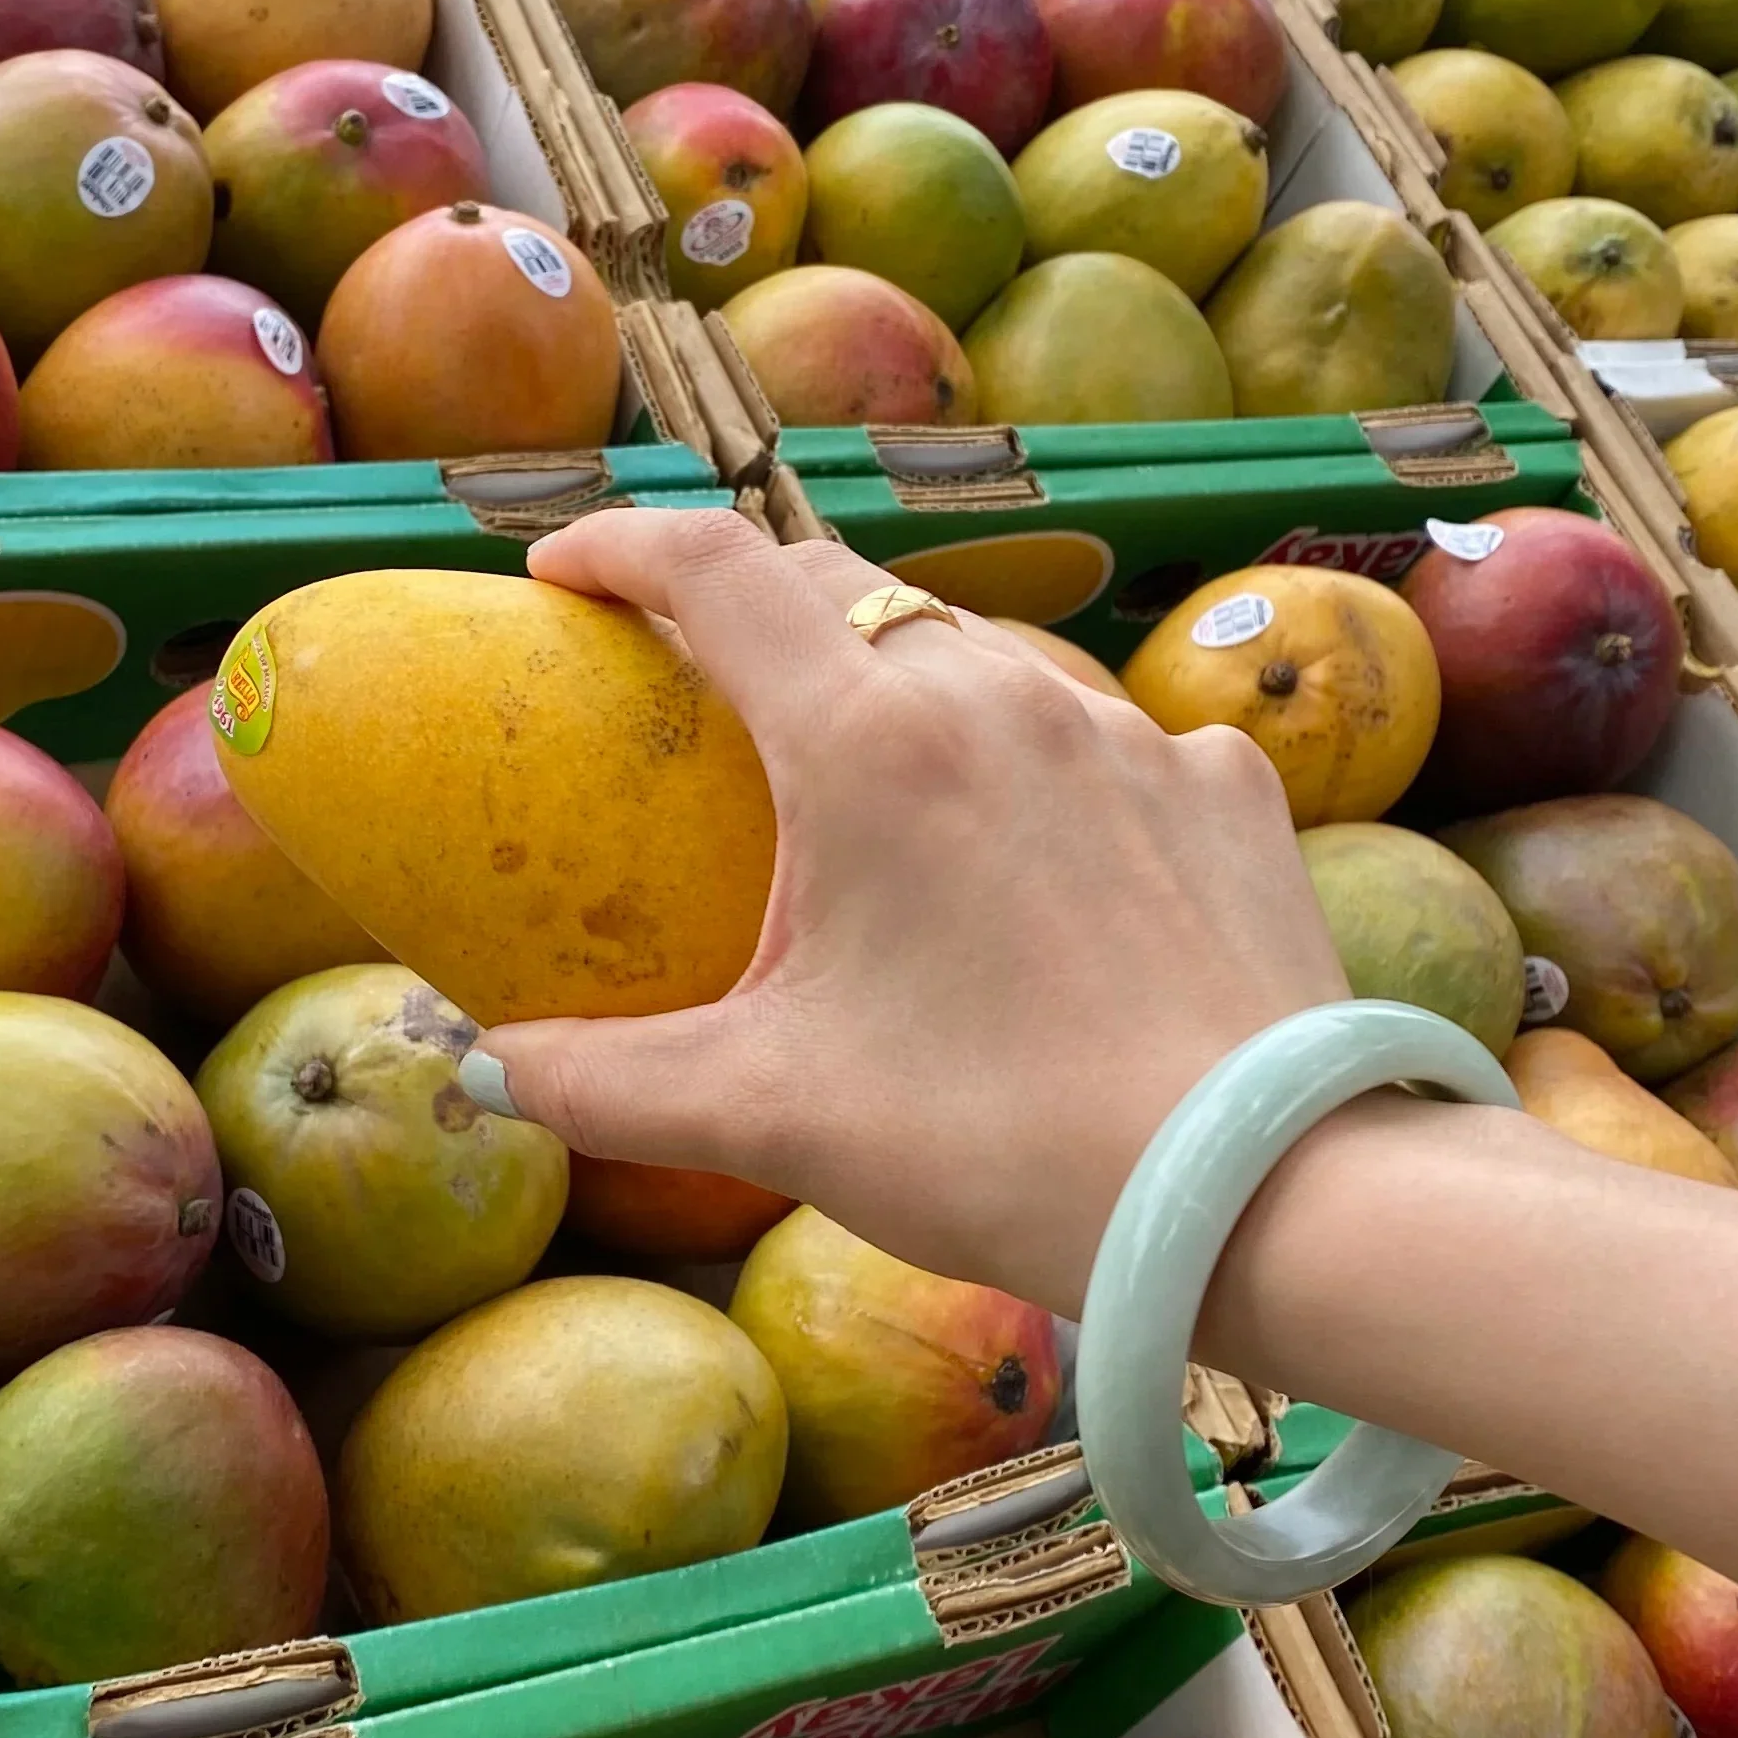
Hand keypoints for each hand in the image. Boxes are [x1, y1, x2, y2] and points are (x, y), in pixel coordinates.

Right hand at [477, 508, 1347, 1309]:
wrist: (1264, 1193)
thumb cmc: (999, 1147)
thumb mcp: (770, 1118)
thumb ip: (599, 1083)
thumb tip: (474, 1071)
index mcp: (870, 739)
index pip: (713, 568)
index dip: (620, 545)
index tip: (561, 569)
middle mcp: (1000, 693)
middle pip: (841, 587)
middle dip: (752, 611)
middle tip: (699, 684)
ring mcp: (1129, 733)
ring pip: (982, 657)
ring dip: (904, 689)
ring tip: (876, 789)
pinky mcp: (1227, 790)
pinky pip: (1109, 741)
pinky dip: (1046, 773)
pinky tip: (1046, 869)